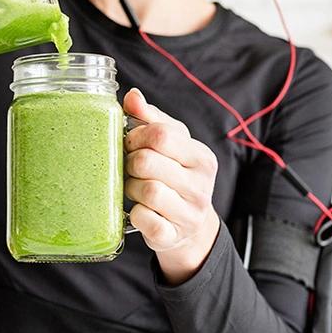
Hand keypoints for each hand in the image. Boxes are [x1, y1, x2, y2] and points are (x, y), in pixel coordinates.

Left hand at [123, 87, 221, 284]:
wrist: (188, 227)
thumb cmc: (174, 177)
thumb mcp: (170, 145)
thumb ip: (150, 119)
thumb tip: (132, 96)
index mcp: (201, 157)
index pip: (161, 135)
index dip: (136, 136)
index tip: (131, 143)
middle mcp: (201, 185)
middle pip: (147, 162)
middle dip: (130, 163)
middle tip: (130, 168)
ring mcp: (190, 213)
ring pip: (146, 191)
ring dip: (130, 188)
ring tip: (134, 188)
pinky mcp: (173, 236)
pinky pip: (144, 219)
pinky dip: (134, 214)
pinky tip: (138, 210)